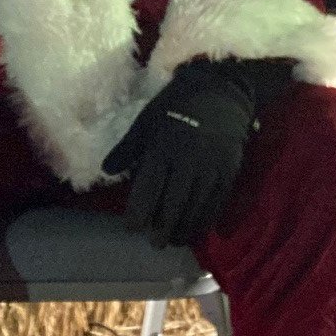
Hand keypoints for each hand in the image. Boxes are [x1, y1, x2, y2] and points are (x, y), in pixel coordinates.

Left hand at [102, 58, 265, 247]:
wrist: (220, 91)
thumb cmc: (176, 106)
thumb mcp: (147, 120)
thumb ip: (128, 148)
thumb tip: (107, 169)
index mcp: (164, 147)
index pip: (149, 186)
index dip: (139, 210)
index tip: (131, 227)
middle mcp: (188, 160)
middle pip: (174, 202)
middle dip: (162, 226)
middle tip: (154, 244)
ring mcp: (211, 167)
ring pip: (197, 206)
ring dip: (185, 228)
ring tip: (175, 241)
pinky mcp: (229, 170)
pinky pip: (218, 201)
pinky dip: (207, 219)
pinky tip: (198, 231)